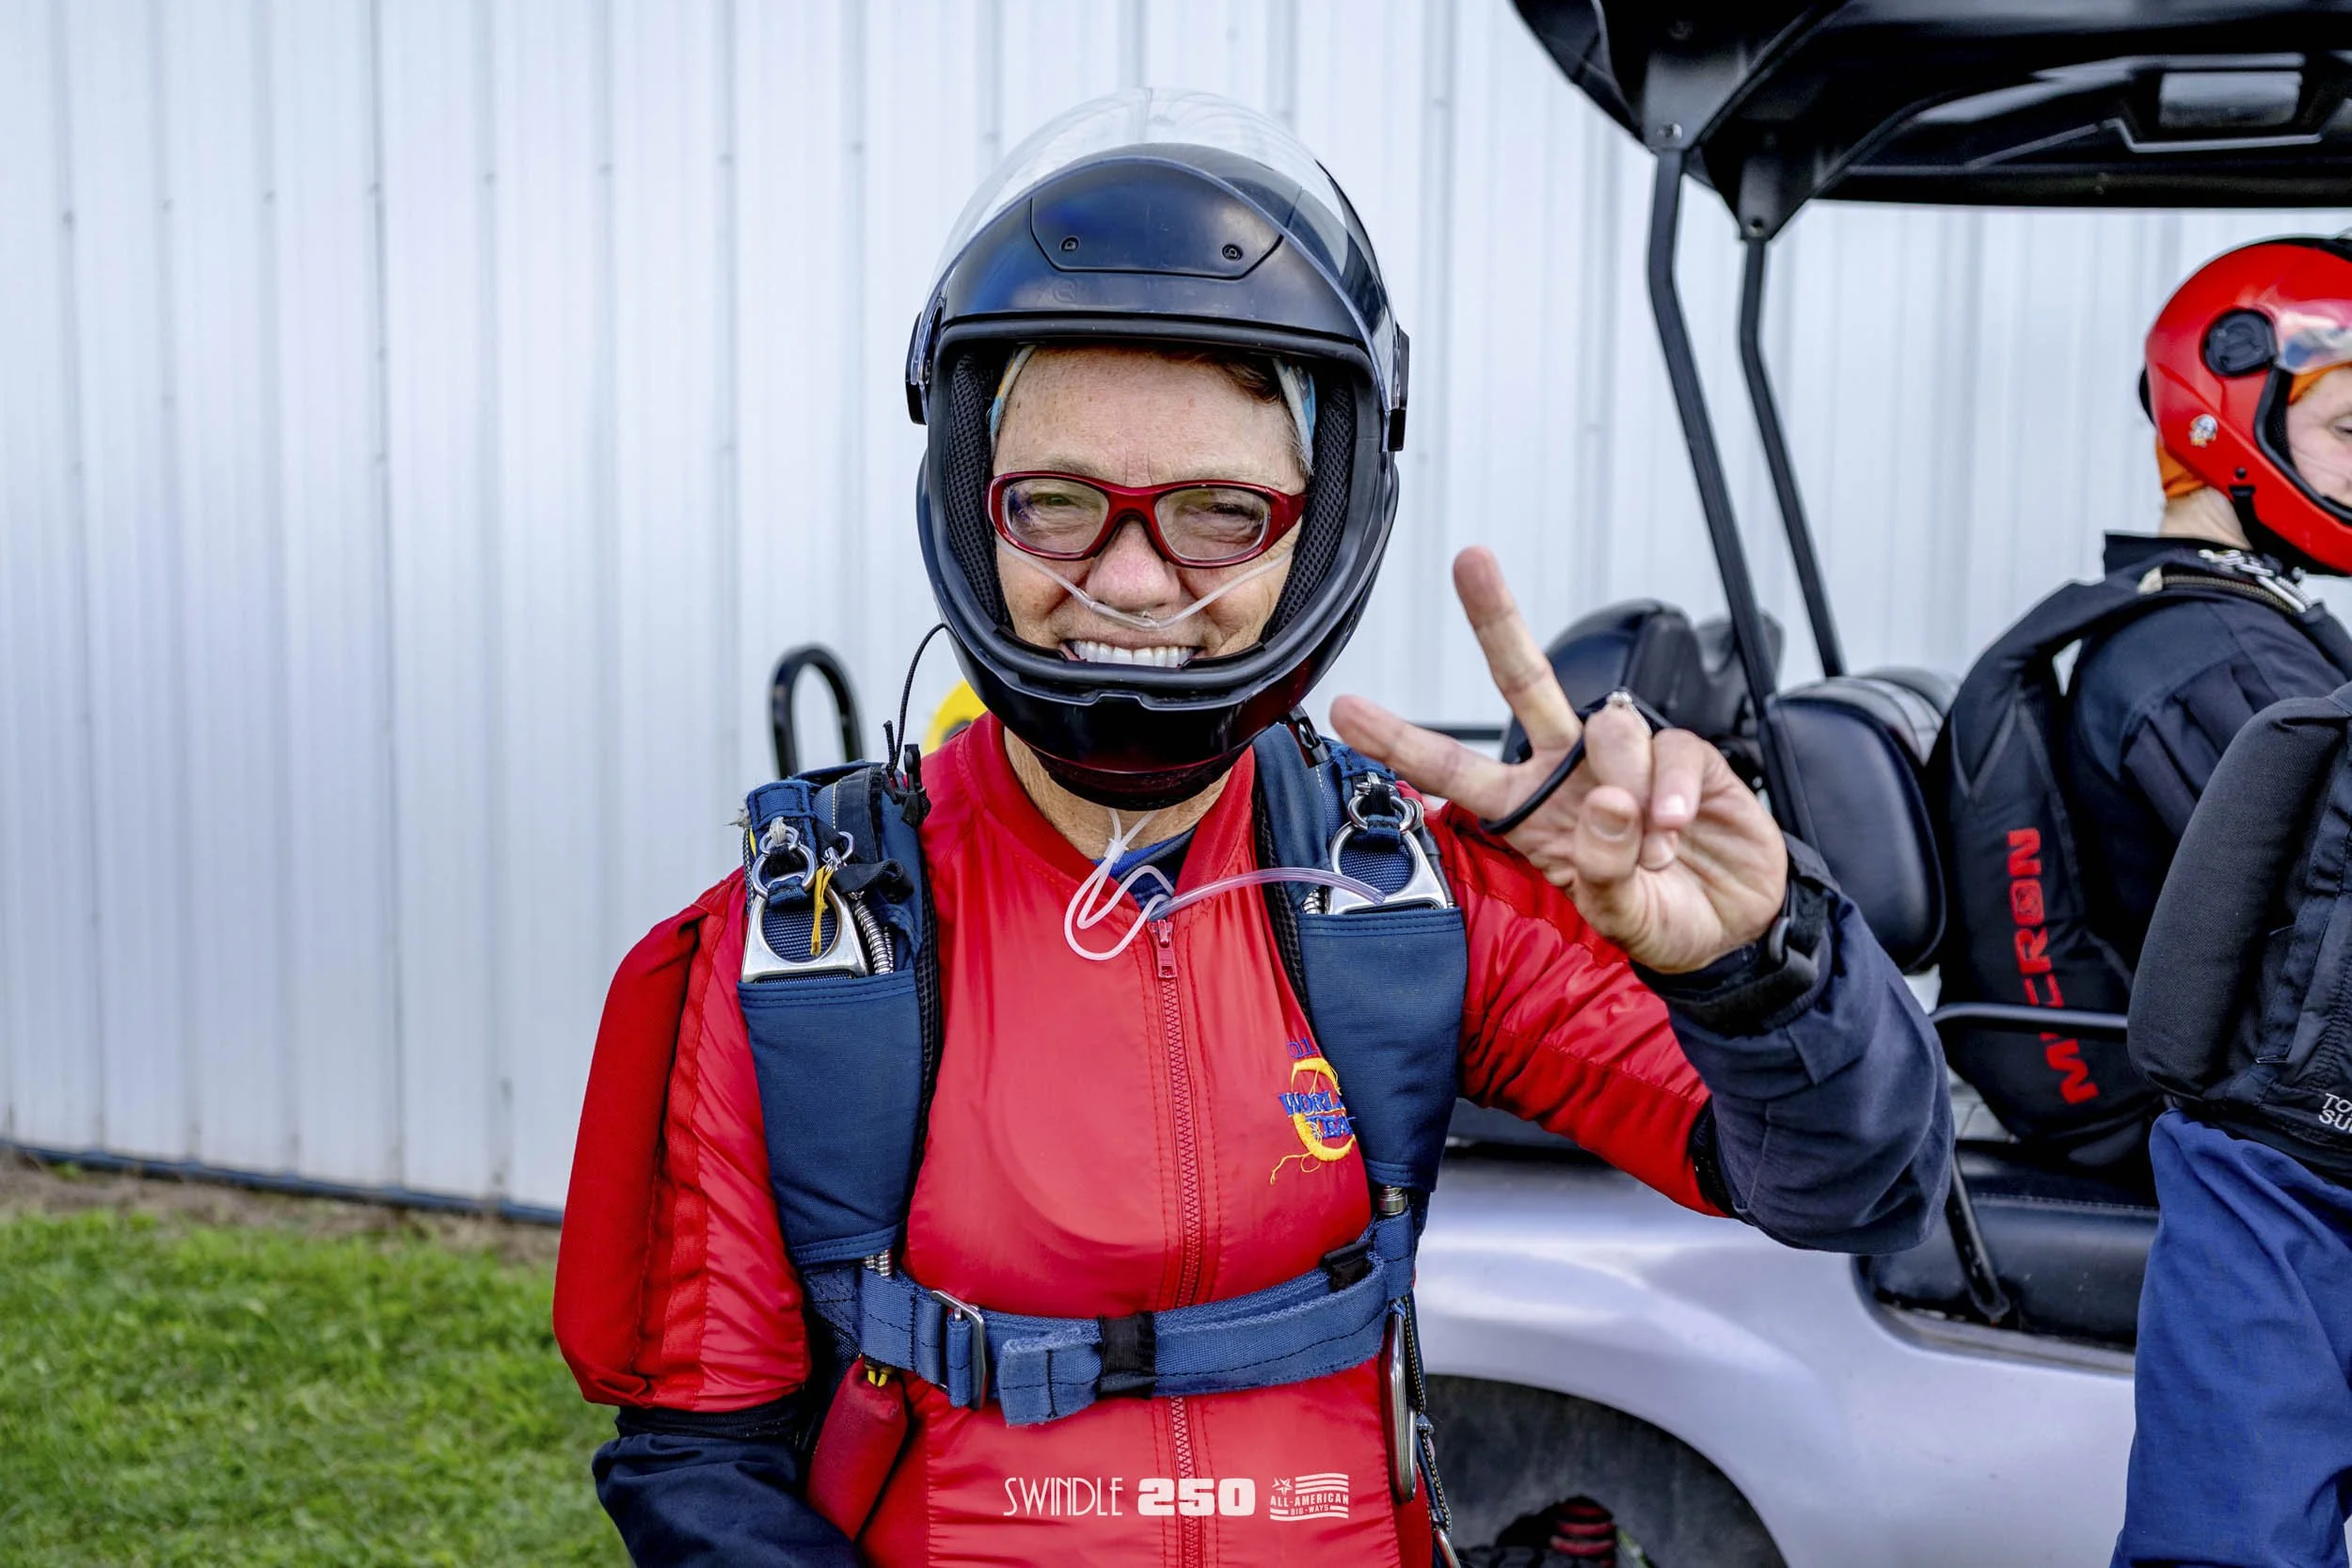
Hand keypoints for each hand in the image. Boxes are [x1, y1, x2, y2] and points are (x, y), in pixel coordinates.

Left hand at [1329, 547, 1786, 972]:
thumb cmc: (1658, 919)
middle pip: (1524, 682)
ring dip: (1628, 791)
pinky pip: (1673, 750)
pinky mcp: (1688, 755)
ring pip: (1611, 728)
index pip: (1451, 769)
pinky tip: (1677, 830)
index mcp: (1526, 808)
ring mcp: (1627, 758)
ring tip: (1652, 849)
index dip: (1399, 741)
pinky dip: (1672, 793)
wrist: (1732, 928)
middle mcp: (1568, 770)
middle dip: (1496, 620)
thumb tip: (1607, 800)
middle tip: (1470, 562)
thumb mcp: (1620, 917)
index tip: (1344, 709)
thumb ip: (1603, 870)